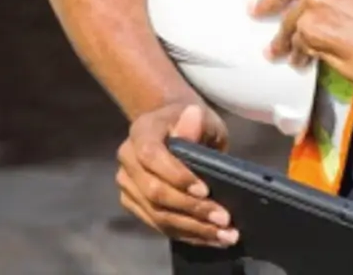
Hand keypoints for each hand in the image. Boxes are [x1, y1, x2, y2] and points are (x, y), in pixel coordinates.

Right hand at [116, 102, 236, 245]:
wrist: (172, 127)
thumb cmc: (191, 121)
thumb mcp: (200, 115)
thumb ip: (196, 121)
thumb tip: (190, 123)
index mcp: (141, 132)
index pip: (152, 156)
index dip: (177, 176)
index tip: (205, 191)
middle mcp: (127, 160)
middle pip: (154, 192)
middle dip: (191, 209)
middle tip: (224, 218)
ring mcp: (128, 186)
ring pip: (157, 214)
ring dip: (193, 228)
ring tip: (225, 235)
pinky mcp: (134, 205)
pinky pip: (159, 225)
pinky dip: (187, 234)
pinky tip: (211, 238)